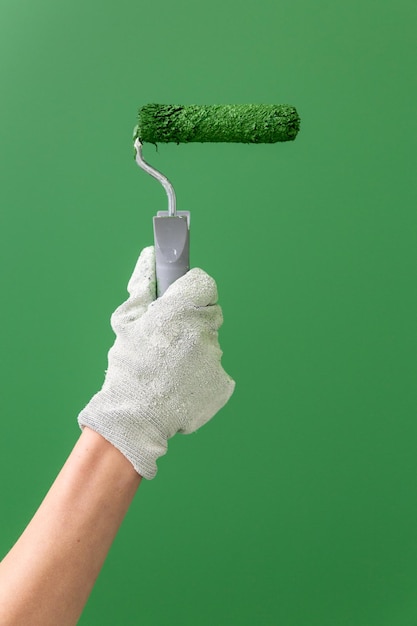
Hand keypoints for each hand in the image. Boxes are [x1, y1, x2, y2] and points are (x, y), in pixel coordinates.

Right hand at [78, 246, 234, 478]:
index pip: (204, 284)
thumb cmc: (128, 366)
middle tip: (168, 342)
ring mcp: (216, 358)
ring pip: (211, 345)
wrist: (134, 417)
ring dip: (196, 352)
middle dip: (192, 323)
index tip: (180, 302)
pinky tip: (182, 386)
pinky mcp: (224, 383)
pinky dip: (203, 376)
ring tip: (170, 370)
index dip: (192, 291)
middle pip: (209, 314)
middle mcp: (203, 330)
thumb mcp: (126, 321)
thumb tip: (149, 256)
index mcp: (180, 309)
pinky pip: (216, 371)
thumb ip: (142, 285)